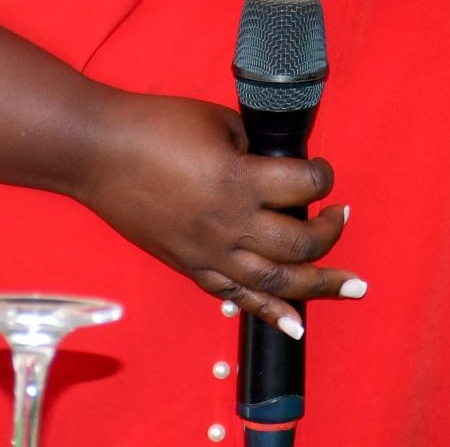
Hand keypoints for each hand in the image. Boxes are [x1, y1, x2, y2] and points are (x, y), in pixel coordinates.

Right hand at [76, 92, 359, 338]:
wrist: (99, 153)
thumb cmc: (155, 127)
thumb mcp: (220, 123)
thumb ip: (257, 148)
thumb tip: (284, 166)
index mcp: (239, 181)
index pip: (305, 187)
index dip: (323, 176)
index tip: (321, 170)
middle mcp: (229, 225)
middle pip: (300, 243)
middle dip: (331, 230)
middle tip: (341, 216)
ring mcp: (209, 253)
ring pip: (278, 282)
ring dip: (320, 284)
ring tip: (350, 284)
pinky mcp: (191, 266)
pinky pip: (238, 298)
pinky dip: (270, 314)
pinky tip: (296, 325)